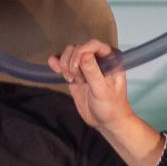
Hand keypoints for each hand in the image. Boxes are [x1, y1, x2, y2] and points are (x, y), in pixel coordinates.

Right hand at [48, 41, 163, 165]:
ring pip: (69, 54)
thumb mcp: (102, 91)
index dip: (82, 52)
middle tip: (78, 79)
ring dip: (66, 66)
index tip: (78, 67)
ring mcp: (86, 66)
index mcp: (111, 58)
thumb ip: (93, 72)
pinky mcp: (76, 73)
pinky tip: (55, 69)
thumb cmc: (111, 107)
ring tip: (73, 80)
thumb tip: (84, 55)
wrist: (105, 121)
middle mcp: (98, 58)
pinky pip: (63, 62)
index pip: (93, 44)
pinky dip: (57, 63)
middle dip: (73, 63)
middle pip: (78, 48)